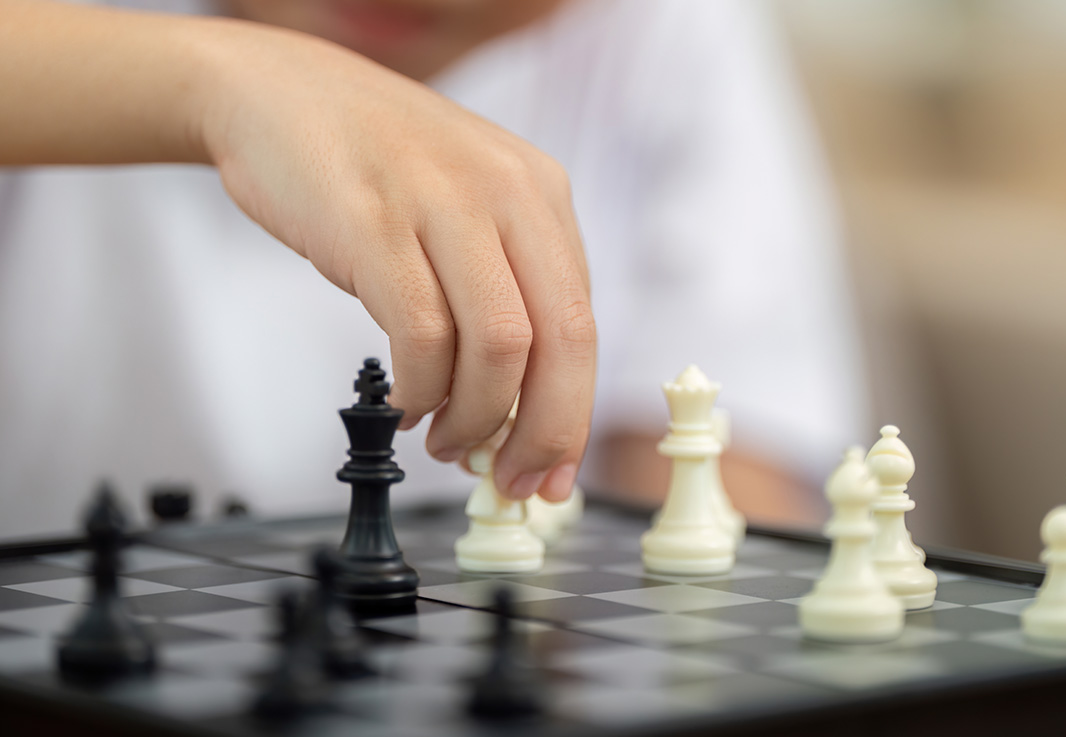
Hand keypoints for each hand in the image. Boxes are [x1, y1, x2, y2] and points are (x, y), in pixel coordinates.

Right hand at [198, 21, 593, 500]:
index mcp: (540, 195)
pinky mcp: (375, 224)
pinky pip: (421, 336)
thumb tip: (521, 407)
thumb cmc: (373, 167)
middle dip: (543, 432)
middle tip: (513, 481)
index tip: (554, 470)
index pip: (582, 326)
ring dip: (474, 418)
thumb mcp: (466, 209)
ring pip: (498, 348)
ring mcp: (442, 204)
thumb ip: (501, 291)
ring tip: (445, 441)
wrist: (278, 93)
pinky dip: (420, 391)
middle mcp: (507, 195)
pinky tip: (406, 405)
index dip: (573, 414)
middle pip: (559, 343)